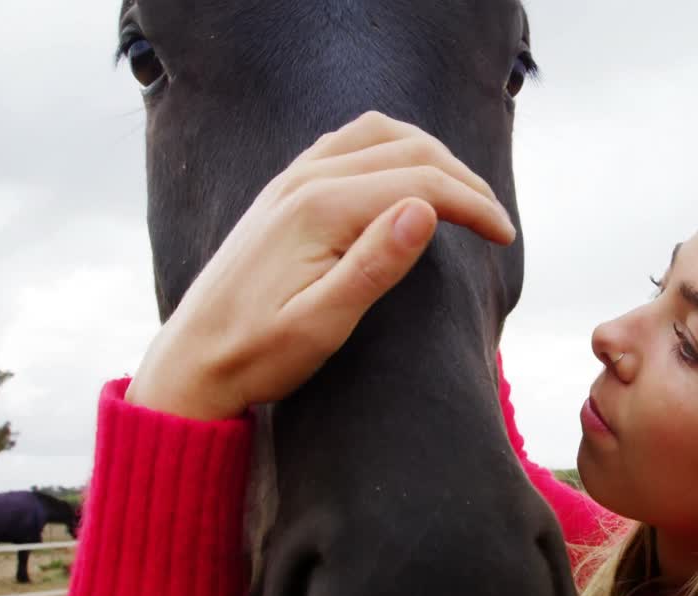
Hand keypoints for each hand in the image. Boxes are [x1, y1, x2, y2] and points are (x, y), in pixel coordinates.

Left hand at [125, 111, 515, 419]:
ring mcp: (291, 178)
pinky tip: (406, 180)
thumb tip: (425, 211)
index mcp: (321, 208)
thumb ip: (374, 265)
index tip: (504, 238)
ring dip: (431, 156)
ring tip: (462, 197)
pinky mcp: (285, 189)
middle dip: (463, 180)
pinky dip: (393, 150)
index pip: (421, 183)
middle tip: (495, 222)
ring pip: (380, 134)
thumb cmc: (259, 352)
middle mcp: (306, 178)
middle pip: (409, 149)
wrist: (192, 359)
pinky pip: (350, 142)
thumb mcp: (323, 324)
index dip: (473, 205)